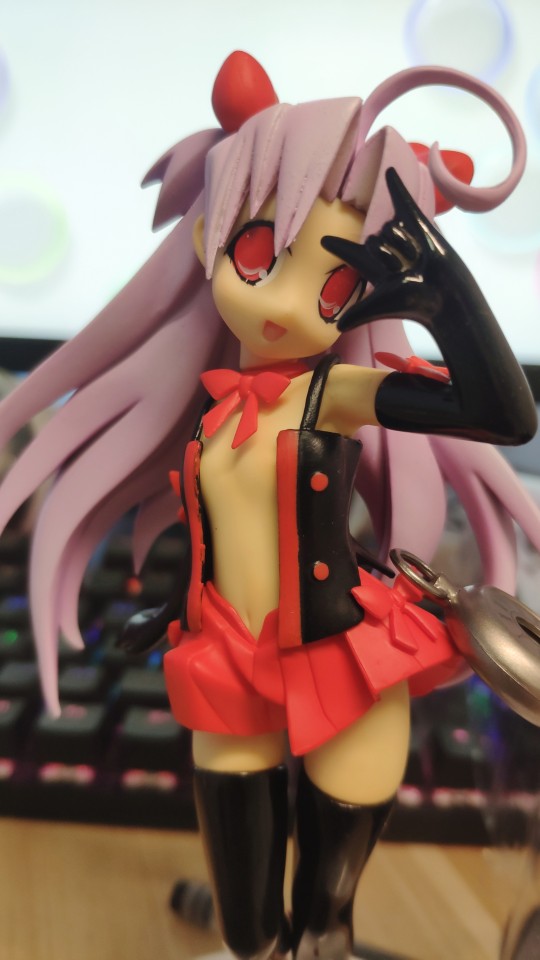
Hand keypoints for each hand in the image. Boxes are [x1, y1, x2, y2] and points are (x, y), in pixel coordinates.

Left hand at [322, 168, 459, 331]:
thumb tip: (338, 329)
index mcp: (374, 268)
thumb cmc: (412, 304)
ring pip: (387, 230)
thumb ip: (358, 314)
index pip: (351, 253)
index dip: (338, 246)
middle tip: (405, 273)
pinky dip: (396, 185)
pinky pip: (403, 201)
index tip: (325, 241)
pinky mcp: (418, 224)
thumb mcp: (379, 306)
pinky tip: (388, 171)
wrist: (444, 294)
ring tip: (416, 262)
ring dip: (402, 246)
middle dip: (387, 256)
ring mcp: (403, 236)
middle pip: (372, 241)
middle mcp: (386, 250)